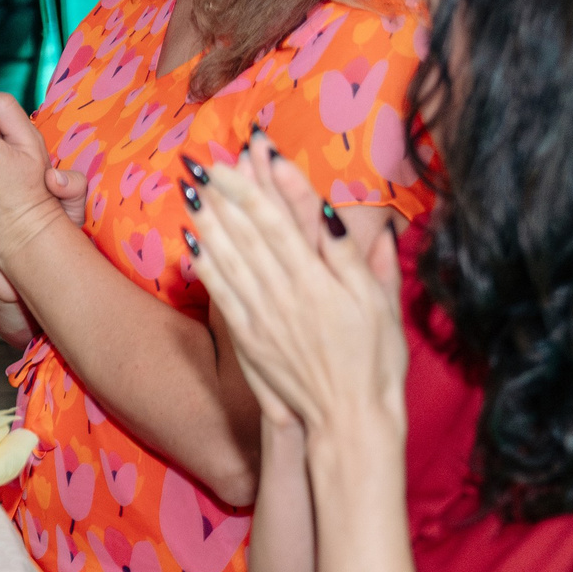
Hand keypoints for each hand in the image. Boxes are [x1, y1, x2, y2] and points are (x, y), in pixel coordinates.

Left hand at [191, 137, 407, 460]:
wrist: (349, 421)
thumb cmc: (376, 363)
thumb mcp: (380, 306)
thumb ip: (359, 259)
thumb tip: (340, 216)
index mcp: (321, 281)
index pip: (286, 220)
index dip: (267, 183)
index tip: (255, 150)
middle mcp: (286, 293)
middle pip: (251, 232)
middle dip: (229, 192)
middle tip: (208, 160)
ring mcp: (263, 316)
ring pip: (230, 258)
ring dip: (209, 221)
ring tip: (192, 189)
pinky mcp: (249, 339)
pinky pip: (222, 296)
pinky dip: (206, 267)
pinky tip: (192, 243)